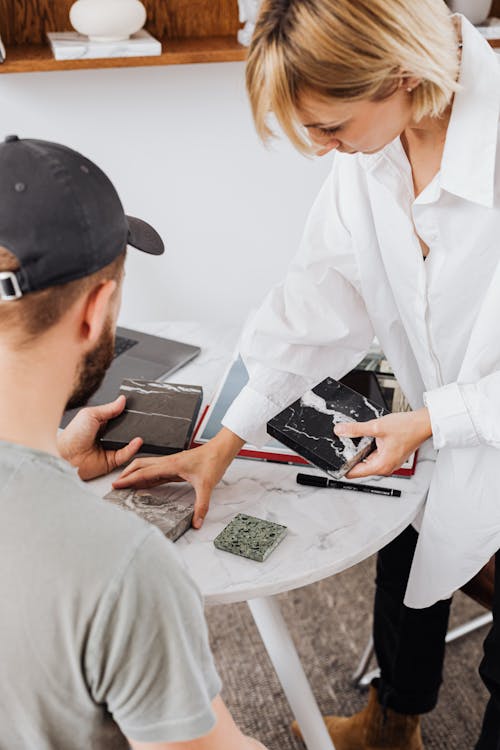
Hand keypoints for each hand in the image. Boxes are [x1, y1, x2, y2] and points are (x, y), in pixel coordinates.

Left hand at [57, 395, 142, 480]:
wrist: (67, 457)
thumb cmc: (73, 435)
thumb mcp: (90, 414)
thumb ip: (108, 408)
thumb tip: (122, 400)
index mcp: (99, 423)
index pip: (117, 416)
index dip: (125, 412)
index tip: (135, 407)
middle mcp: (105, 435)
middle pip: (124, 429)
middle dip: (132, 424)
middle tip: (141, 418)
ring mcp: (109, 448)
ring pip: (127, 442)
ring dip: (134, 436)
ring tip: (142, 429)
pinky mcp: (112, 460)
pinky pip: (126, 454)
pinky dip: (133, 448)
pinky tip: (137, 441)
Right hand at [112, 427, 244, 528]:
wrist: (221, 450)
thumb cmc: (213, 462)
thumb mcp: (207, 486)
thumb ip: (201, 506)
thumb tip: (197, 522)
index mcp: (171, 465)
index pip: (144, 472)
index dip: (129, 479)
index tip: (116, 484)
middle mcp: (168, 462)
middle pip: (141, 465)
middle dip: (126, 474)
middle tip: (116, 484)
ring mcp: (171, 463)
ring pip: (147, 467)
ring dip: (135, 474)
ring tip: (126, 484)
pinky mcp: (175, 466)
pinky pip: (157, 471)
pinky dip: (147, 477)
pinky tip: (145, 483)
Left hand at [334, 407, 431, 478]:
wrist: (423, 423)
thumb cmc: (408, 428)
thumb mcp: (377, 427)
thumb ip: (356, 429)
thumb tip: (340, 431)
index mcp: (381, 466)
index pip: (353, 473)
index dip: (342, 466)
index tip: (333, 460)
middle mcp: (385, 467)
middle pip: (359, 466)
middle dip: (351, 455)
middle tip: (343, 443)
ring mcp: (388, 462)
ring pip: (367, 459)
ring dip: (360, 450)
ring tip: (357, 438)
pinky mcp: (390, 456)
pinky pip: (374, 455)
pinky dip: (369, 447)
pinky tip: (368, 437)